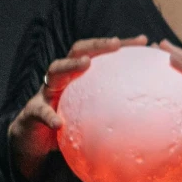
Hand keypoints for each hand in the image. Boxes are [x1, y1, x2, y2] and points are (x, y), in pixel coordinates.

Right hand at [7, 36, 146, 180]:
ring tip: (85, 64)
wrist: (34, 140)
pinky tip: (58, 122)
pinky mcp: (32, 112)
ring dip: (70, 65)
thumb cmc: (68, 125)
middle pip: (77, 51)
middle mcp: (61, 79)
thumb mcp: (91, 115)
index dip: (119, 45)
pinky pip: (41, 111)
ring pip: (55, 71)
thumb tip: (149, 113)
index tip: (143, 40)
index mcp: (77, 77)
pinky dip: (49, 115)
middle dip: (96, 45)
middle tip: (115, 43)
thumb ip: (112, 110)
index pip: (99, 53)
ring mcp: (45, 93)